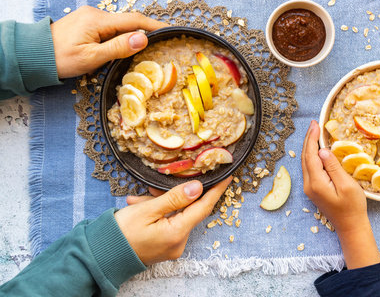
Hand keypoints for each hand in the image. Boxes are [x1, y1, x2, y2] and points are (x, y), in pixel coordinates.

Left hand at [50, 6, 167, 77]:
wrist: (34, 54)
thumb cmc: (61, 59)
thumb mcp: (92, 57)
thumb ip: (119, 48)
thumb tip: (143, 39)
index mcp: (98, 20)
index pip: (134, 20)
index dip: (154, 26)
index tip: (170, 31)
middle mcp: (96, 14)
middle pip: (128, 22)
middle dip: (145, 31)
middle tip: (162, 43)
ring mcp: (90, 17)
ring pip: (119, 26)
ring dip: (132, 36)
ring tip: (146, 50)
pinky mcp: (86, 23)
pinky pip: (110, 28)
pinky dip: (121, 37)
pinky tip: (125, 48)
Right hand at [115, 177, 231, 264]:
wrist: (100, 255)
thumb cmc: (121, 233)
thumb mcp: (148, 210)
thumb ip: (174, 198)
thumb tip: (197, 188)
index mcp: (177, 233)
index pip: (203, 207)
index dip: (216, 191)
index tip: (227, 177)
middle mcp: (179, 242)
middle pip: (186, 210)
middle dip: (172, 195)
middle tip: (151, 188)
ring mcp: (171, 246)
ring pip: (174, 214)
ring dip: (159, 203)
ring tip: (137, 201)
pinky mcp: (163, 246)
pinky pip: (166, 222)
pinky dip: (156, 212)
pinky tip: (139, 206)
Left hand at [301, 120, 379, 268]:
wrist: (350, 226)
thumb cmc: (352, 207)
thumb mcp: (346, 185)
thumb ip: (333, 167)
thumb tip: (322, 150)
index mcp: (316, 182)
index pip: (311, 155)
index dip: (312, 138)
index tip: (315, 124)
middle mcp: (308, 185)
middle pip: (305, 157)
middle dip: (309, 139)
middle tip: (313, 124)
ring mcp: (309, 188)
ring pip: (306, 162)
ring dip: (309, 146)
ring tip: (314, 132)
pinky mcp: (313, 189)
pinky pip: (309, 168)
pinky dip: (312, 155)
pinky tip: (316, 149)